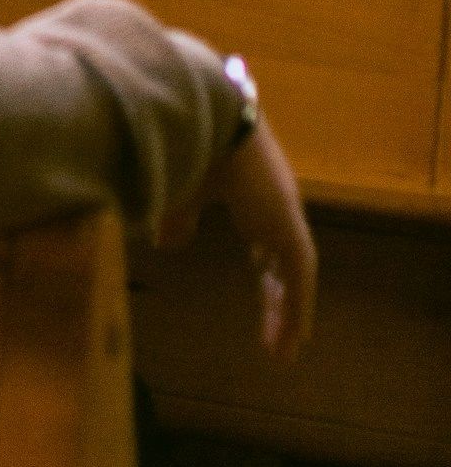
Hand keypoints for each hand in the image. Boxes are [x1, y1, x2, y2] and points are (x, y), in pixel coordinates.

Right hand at [157, 119, 315, 362]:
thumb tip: (168, 246)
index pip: (267, 248)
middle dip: (279, 301)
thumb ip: (179, 219)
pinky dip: (297, 309)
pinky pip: (299, 279)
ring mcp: (285, 218)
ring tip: (283, 352)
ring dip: (290, 314)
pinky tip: (293, 337)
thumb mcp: (180, 193)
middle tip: (274, 339)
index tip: (265, 299)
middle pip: (284, 266)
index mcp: (253, 200)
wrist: (205, 115)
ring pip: (295, 278)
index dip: (267, 278)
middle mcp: (275, 210)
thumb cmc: (191, 147)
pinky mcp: (287, 227)